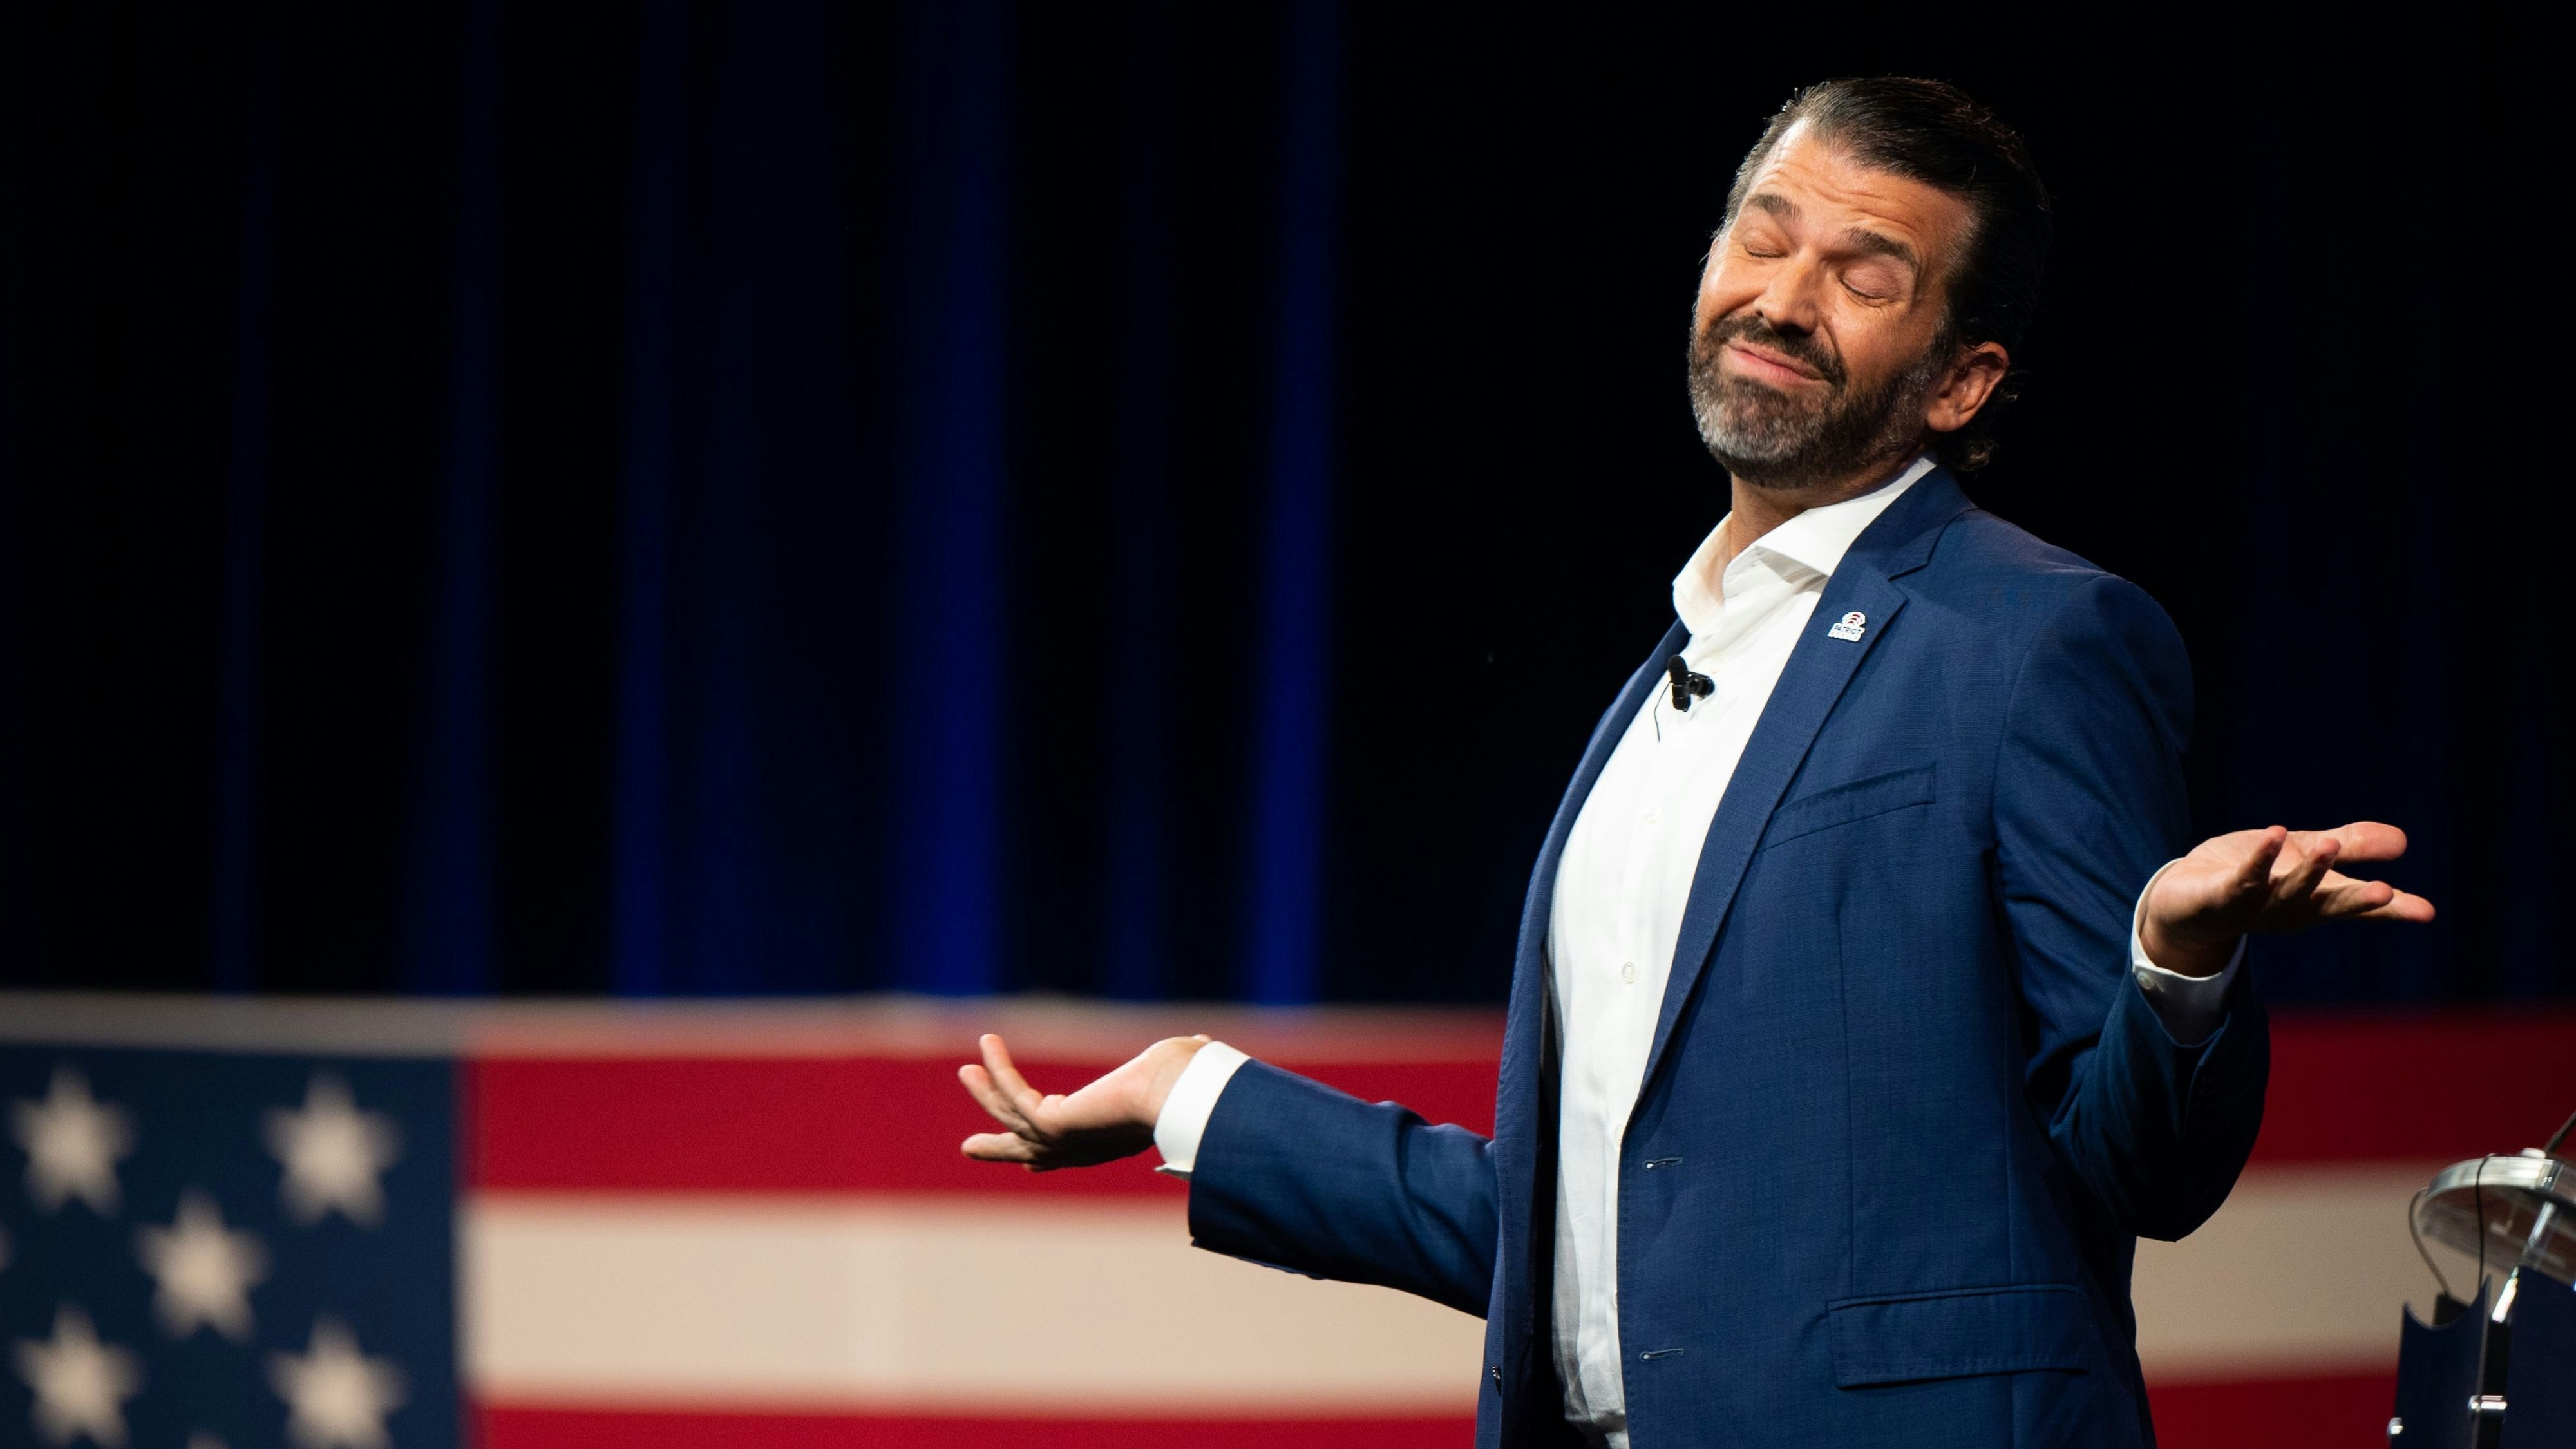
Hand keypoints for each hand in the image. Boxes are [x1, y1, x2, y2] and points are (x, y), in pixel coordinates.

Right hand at [958, 1032, 1208, 1171]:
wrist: (1182, 1096)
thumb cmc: (1189, 1087)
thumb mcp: (1174, 1073)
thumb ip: (1184, 1062)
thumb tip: (1204, 1043)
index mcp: (1111, 1142)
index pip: (1069, 1153)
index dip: (1043, 1156)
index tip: (1026, 1163)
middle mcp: (1083, 1148)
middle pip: (1028, 1152)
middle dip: (998, 1147)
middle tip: (970, 1147)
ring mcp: (1063, 1140)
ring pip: (1010, 1120)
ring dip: (986, 1094)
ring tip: (966, 1071)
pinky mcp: (1050, 1124)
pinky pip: (1012, 1093)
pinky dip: (998, 1068)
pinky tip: (989, 1041)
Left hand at [2141, 821, 2435, 976]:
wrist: (2186, 900)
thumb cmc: (2253, 879)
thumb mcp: (2305, 856)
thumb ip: (2352, 845)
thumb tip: (2404, 840)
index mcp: (2315, 903)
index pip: (2358, 906)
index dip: (2391, 910)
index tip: (2425, 912)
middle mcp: (2290, 910)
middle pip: (2327, 906)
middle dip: (2356, 901)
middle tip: (2386, 892)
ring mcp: (2255, 907)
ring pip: (2287, 891)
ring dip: (2309, 871)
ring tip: (2330, 845)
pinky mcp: (2221, 895)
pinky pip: (2243, 878)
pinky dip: (2259, 858)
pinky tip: (2274, 833)